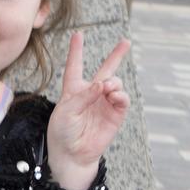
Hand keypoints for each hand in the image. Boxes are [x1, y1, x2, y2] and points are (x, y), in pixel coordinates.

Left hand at [47, 30, 130, 178]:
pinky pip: (123, 99)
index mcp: (73, 91)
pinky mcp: (115, 114)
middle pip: (105, 71)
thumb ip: (83, 95)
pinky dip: (120, 95)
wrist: (72, 155)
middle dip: (116, 56)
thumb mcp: (66, 111)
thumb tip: (104, 84)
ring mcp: (104, 103)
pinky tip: (114, 95)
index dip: (76, 51)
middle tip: (126, 42)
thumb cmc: (63, 133)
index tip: (78, 35)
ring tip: (107, 89)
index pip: (75, 67)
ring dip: (113, 82)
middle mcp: (91, 94)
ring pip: (115, 83)